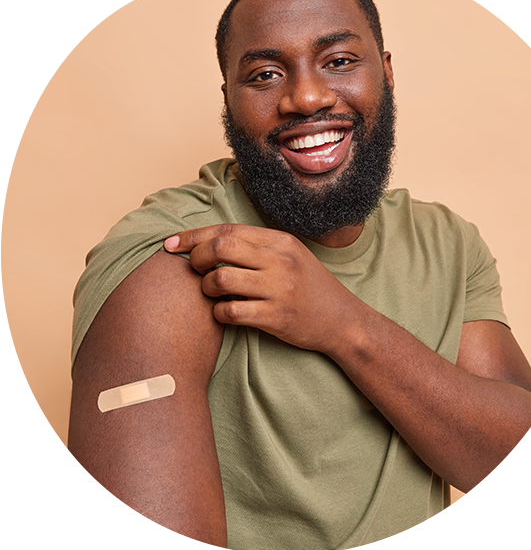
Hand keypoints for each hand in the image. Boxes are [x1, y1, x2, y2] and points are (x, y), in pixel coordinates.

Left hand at [164, 224, 362, 353]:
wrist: (341, 319)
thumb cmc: (309, 286)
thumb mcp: (290, 255)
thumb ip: (257, 246)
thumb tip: (210, 241)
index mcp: (280, 241)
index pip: (227, 230)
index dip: (193, 236)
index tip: (171, 244)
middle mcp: (279, 261)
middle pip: (220, 248)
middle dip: (196, 257)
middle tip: (194, 268)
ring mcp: (279, 289)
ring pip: (221, 280)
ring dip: (205, 287)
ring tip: (211, 292)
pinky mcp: (276, 317)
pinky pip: (231, 312)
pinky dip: (218, 313)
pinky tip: (224, 313)